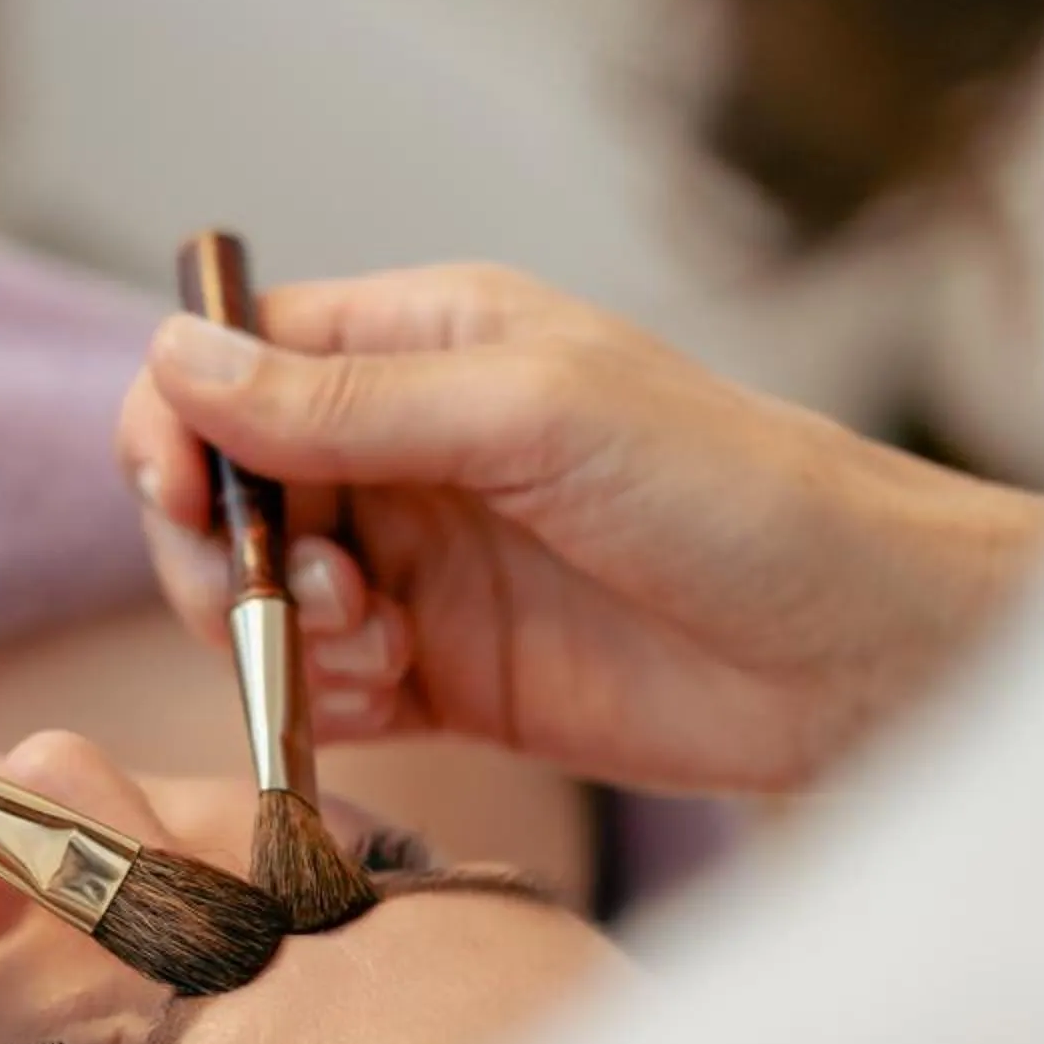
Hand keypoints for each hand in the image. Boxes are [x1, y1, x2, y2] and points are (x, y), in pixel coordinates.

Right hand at [117, 265, 1043, 794]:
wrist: (868, 652)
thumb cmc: (739, 497)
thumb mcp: (533, 416)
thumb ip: (347, 402)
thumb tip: (175, 360)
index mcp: (427, 345)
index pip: (237, 360)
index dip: (178, 420)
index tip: (177, 491)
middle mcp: (411, 449)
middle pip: (224, 488)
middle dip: (219, 545)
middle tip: (304, 590)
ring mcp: (427, 570)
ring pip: (255, 596)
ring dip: (277, 628)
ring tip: (377, 644)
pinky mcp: (450, 681)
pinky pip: (321, 689)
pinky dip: (318, 699)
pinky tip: (391, 693)